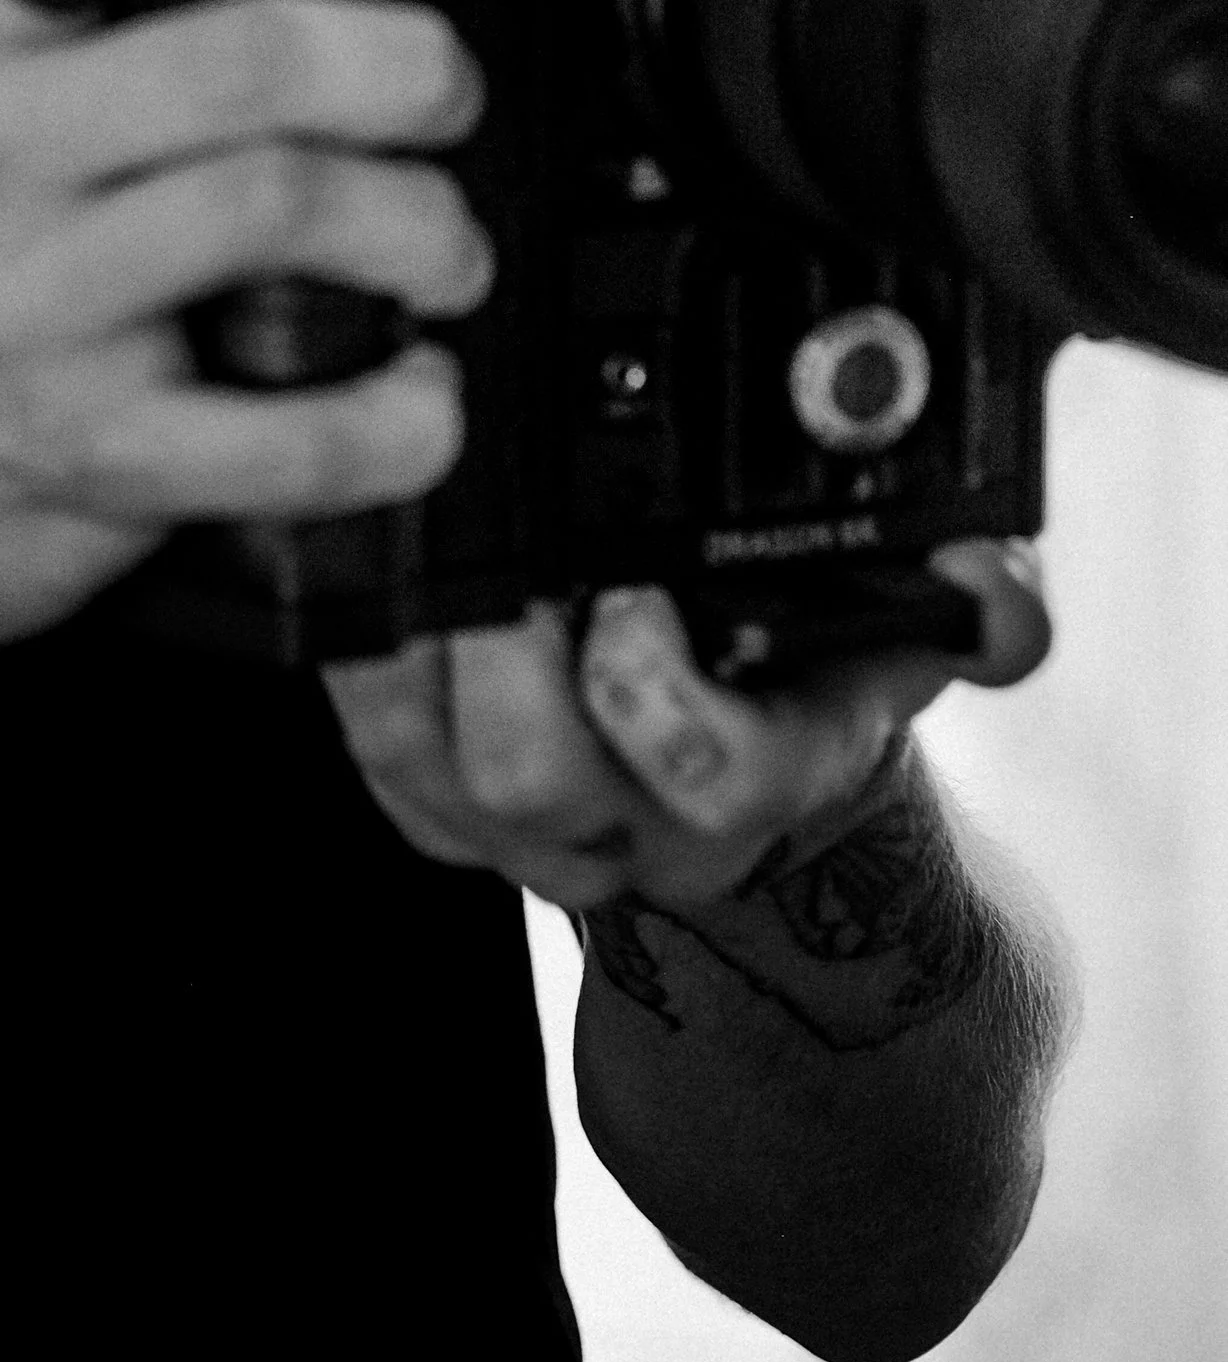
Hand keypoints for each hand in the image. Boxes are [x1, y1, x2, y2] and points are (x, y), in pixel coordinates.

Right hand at [0, 0, 493, 667]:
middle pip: (246, 54)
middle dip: (406, 62)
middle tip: (448, 89)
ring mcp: (33, 301)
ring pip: (279, 206)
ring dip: (422, 225)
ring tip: (443, 248)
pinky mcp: (85, 449)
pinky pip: (282, 434)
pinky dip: (392, 419)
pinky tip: (417, 396)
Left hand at [324, 541, 1051, 910]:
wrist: (738, 751)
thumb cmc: (810, 665)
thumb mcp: (905, 622)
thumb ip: (975, 601)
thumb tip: (999, 597)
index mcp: (765, 774)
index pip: (714, 772)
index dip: (655, 684)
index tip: (633, 581)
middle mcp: (643, 831)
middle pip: (537, 776)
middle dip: (503, 647)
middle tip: (502, 543)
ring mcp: (527, 833)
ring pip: (430, 762)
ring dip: (414, 644)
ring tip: (425, 528)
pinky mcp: (435, 804)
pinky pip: (372, 741)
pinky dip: (361, 652)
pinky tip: (376, 562)